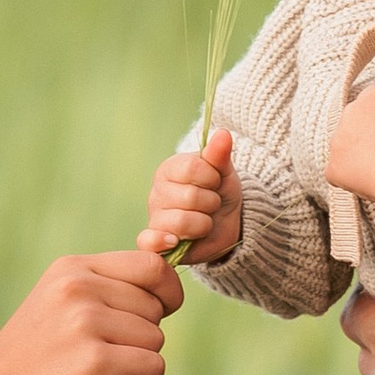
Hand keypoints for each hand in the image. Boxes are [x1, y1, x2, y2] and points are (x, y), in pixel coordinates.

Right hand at [0, 249, 181, 374]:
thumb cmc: (28, 370)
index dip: (166, 294)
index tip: (153, 321)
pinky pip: (154, 369)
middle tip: (109, 359)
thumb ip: (104, 294)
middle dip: (145, 337)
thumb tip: (169, 289)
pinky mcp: (94, 363)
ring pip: (157, 339)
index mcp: (70, 270)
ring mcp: (84, 323)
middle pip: (157, 305)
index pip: (151, 264)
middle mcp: (76, 287)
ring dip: (141, 366)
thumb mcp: (59, 311)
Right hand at [144, 125, 242, 263]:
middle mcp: (157, 192)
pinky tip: (174, 241)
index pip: (192, 167)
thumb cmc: (219, 192)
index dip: (212, 177)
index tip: (215, 182)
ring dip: (204, 224)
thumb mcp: (223, 171)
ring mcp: (155, 218)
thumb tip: (223, 133)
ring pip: (182, 222)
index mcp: (169, 169)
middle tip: (211, 204)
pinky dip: (162, 241)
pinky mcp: (156, 241)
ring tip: (204, 222)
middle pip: (190, 197)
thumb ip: (219, 154)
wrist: (225, 225)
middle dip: (211, 203)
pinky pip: (149, 241)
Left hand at [324, 83, 374, 203]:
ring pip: (344, 150)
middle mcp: (350, 111)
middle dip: (364, 139)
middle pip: (353, 125)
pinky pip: (339, 174)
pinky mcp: (333, 166)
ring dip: (357, 159)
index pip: (370, 106)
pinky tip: (371, 182)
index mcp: (372, 95)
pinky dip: (351, 180)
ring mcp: (338, 139)